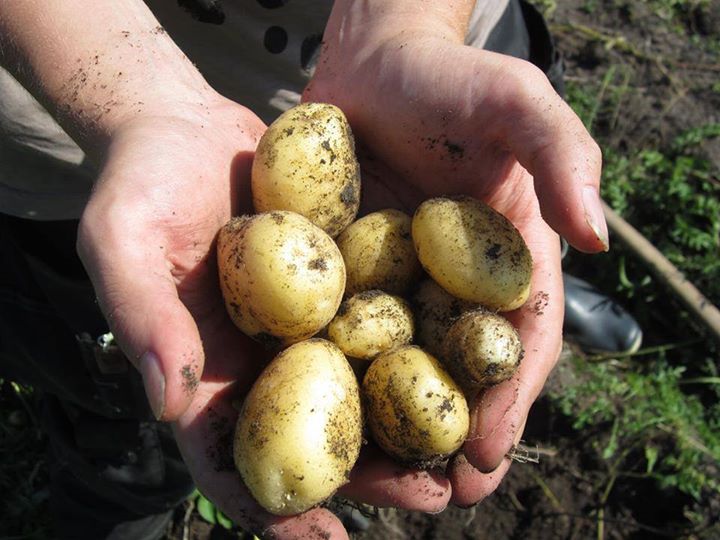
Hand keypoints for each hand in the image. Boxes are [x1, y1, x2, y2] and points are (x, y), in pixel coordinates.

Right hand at [77, 92, 452, 538]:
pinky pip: (386, 319)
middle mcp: (266, 359)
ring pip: (365, 389)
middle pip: (319, 437)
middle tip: (431, 497)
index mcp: (208, 373)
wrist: (186, 127)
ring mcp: (310, 321)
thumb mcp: (123, 242)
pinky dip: (423, 345)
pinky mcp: (344, 279)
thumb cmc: (141, 185)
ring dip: (414, 424)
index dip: (274, 507)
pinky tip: (469, 361)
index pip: (234, 458)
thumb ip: (142, 318)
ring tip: (468, 451)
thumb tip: (168, 401)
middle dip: (373, 476)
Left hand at [305, 26, 606, 505]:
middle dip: (444, 439)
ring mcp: (394, 287)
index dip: (507, 401)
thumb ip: (563, 154)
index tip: (484, 452)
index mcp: (508, 265)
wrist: (373, 61)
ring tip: (370, 482)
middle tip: (430, 495)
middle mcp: (453, 288)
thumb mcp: (516, 100)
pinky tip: (309, 416)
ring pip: (394, 372)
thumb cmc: (452, 79)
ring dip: (384, 430)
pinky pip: (336, 334)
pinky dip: (329, 379)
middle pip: (454, 376)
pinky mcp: (341, 277)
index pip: (517, 346)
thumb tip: (601, 238)